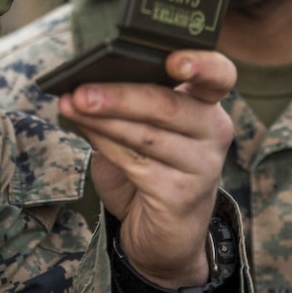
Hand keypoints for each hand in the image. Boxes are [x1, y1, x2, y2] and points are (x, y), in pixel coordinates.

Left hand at [58, 50, 234, 287]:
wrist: (163, 232)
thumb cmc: (151, 169)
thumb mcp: (141, 128)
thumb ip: (125, 104)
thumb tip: (82, 83)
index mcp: (206, 104)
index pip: (219, 75)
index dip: (201, 64)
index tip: (174, 60)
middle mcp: (213, 131)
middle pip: (169, 105)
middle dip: (120, 96)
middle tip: (81, 91)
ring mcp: (202, 165)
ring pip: (148, 135)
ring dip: (104, 120)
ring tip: (72, 106)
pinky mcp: (181, 195)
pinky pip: (136, 164)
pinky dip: (105, 145)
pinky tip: (85, 132)